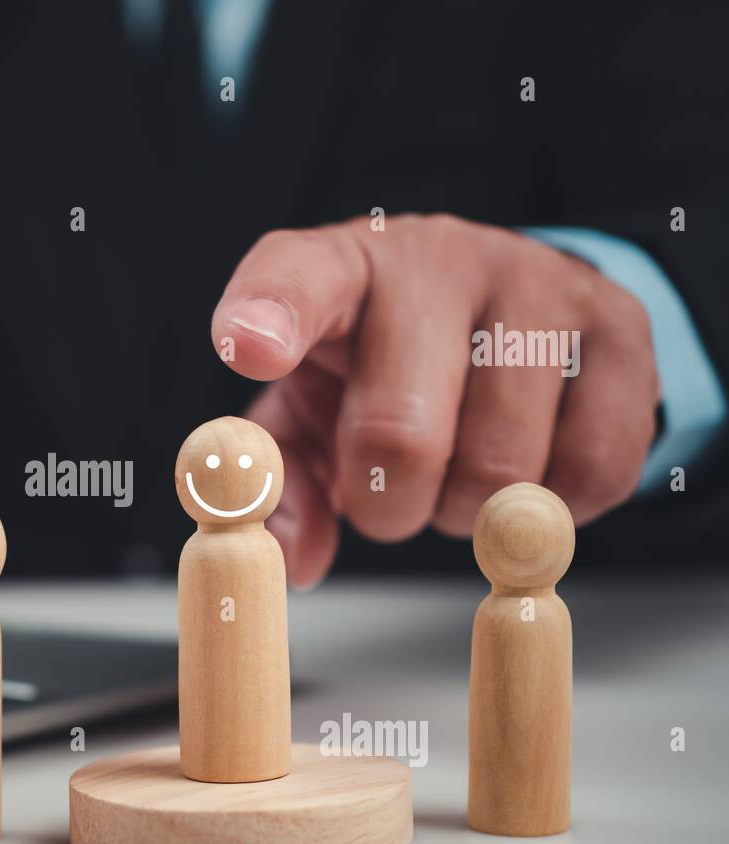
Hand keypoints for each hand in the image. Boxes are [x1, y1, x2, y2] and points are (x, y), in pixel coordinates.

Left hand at [212, 213, 658, 587]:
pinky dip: (549, 508)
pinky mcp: (621, 329)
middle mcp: (438, 260)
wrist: (502, 317)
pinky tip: (526, 471)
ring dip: (467, 511)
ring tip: (457, 472)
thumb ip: (283, 483)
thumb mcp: (308, 415)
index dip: (270, 317)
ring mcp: (538, 286)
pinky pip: (591, 471)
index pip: (298, 280)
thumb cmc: (381, 369)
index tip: (247, 350)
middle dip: (385, 506)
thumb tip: (291, 557)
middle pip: (400, 434)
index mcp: (342, 270)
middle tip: (387, 500)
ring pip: (500, 466)